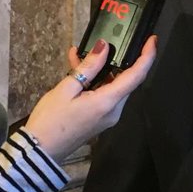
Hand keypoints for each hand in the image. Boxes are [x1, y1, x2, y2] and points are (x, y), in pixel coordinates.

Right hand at [26, 36, 156, 160]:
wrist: (40, 151)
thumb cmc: (51, 120)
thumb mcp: (66, 88)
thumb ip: (88, 67)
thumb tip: (104, 46)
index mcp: (108, 102)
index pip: (136, 76)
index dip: (147, 57)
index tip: (152, 40)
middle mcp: (114, 110)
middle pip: (126, 80)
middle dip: (116, 60)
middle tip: (104, 42)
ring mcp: (108, 116)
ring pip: (113, 86)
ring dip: (101, 70)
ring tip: (79, 55)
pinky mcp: (100, 119)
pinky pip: (104, 94)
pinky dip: (95, 81)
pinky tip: (77, 69)